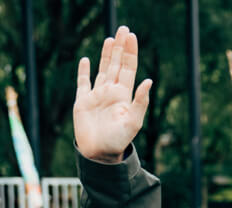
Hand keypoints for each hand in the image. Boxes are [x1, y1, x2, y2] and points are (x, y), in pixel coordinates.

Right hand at [73, 26, 152, 162]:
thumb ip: (141, 101)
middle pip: (116, 64)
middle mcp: (111, 92)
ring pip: (102, 69)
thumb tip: (149, 80)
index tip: (132, 36)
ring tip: (110, 39)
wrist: (99, 154)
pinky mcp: (82, 101)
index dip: (130, 52)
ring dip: (105, 55)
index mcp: (124, 95)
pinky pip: (83, 83)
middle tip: (123, 29)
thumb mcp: (133, 121)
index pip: (128, 68)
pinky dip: (83, 71)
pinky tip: (85, 60)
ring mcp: (97, 95)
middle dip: (120, 47)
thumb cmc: (118, 141)